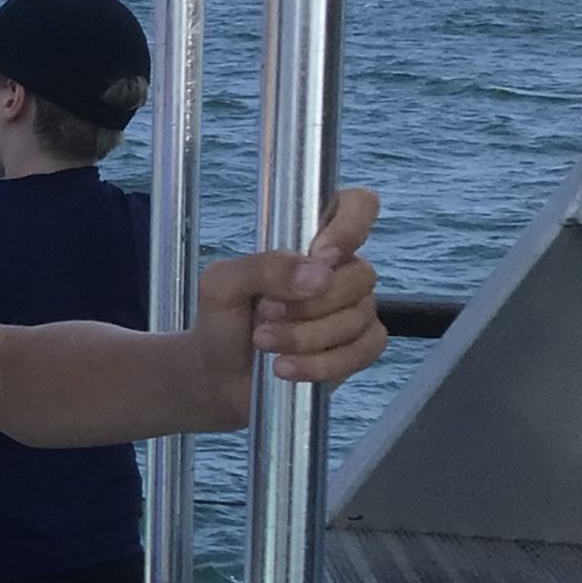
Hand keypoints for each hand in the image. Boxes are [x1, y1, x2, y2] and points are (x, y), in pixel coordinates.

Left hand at [193, 186, 387, 418]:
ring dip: (307, 336)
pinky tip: (286, 368)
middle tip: (266, 314)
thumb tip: (318, 274)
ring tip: (263, 343)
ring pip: (359, 317)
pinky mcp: (358, 348)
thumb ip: (261, 267)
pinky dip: (322, 364)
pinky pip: (364, 351)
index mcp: (310, 240)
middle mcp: (340, 271)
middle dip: (311, 303)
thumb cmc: (222, 320)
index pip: (357, 206)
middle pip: (361, 274)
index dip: (351, 224)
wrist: (217, 376)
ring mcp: (354, 309)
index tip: (322, 255)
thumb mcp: (221, 284)